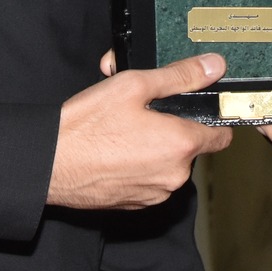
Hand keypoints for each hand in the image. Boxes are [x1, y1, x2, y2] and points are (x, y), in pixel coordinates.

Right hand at [47, 54, 231, 209]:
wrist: (49, 164)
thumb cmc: (87, 126)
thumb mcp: (134, 86)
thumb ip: (179, 76)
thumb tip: (213, 66)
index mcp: (181, 144)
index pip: (222, 135)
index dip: (212, 119)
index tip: (197, 109)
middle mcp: (175, 175)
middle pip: (192, 148)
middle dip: (174, 129)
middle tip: (144, 111)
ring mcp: (155, 194)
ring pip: (169, 164)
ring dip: (157, 149)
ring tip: (125, 131)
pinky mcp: (136, 204)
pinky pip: (150, 181)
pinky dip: (141, 167)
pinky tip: (117, 151)